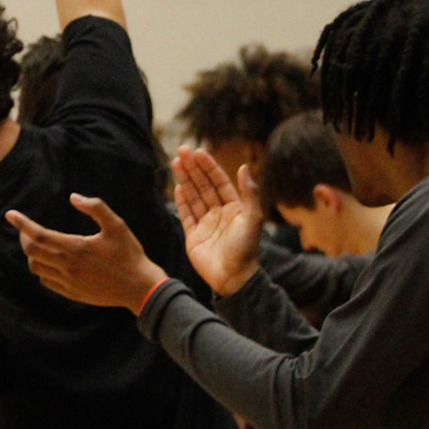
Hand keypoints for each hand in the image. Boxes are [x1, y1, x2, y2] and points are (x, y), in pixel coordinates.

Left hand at [7, 195, 165, 312]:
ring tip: (37, 243)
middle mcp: (67, 267)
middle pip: (32, 252)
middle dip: (24, 237)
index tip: (10, 214)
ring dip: (32, 254)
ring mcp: (68, 283)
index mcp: (75, 248)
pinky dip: (42, 269)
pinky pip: (47, 282)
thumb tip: (73, 197)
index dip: (21, 224)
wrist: (139, 288)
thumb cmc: (130, 254)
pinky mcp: (72, 293)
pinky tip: (49, 262)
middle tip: (26, 228)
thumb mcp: (117, 225)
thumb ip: (96, 208)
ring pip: (36, 268)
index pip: (38, 235)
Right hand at [171, 147, 264, 295]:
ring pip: (193, 196)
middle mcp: (219, 213)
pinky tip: (177, 187)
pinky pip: (186, 214)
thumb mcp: (253, 218)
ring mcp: (205, 224)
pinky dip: (181, 200)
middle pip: (203, 185)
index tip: (199, 151)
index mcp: (235, 208)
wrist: (233, 278)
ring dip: (184, 179)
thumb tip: (244, 167)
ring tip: (175, 162)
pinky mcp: (193, 236)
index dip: (209, 166)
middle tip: (182, 150)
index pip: (219, 181)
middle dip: (193, 168)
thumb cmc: (246, 249)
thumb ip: (250, 193)